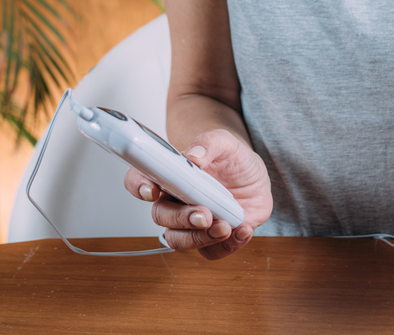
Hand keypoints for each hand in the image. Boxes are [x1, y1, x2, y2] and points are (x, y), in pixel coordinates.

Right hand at [123, 128, 271, 259]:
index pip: (139, 180)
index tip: (152, 191)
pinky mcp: (211, 239)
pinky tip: (243, 230)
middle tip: (204, 214)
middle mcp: (175, 201)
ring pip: (179, 240)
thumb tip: (194, 155)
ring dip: (200, 238)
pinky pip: (210, 252)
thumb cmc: (233, 159)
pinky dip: (228, 246)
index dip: (139, 186)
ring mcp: (191, 223)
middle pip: (160, 216)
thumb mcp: (225, 142)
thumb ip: (208, 143)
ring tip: (225, 227)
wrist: (254, 177)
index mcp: (169, 175)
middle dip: (180, 218)